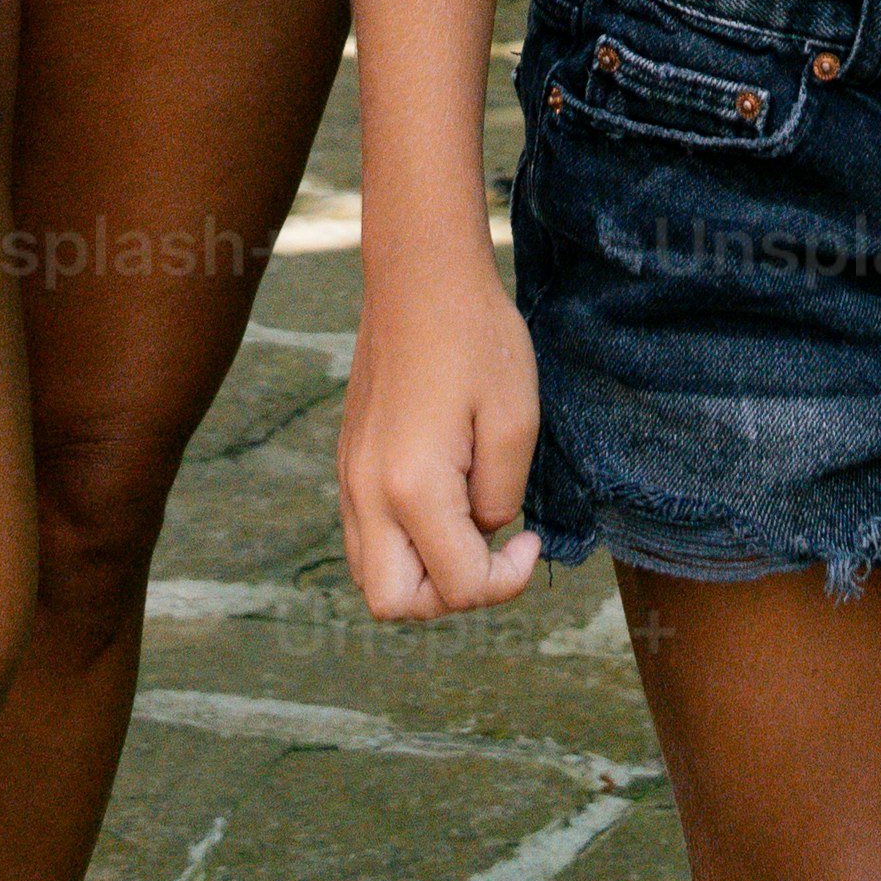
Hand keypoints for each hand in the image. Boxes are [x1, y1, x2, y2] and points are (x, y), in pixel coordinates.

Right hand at [335, 274, 547, 620]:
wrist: (421, 277)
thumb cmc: (477, 339)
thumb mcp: (517, 421)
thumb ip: (502, 497)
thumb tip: (484, 530)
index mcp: (412, 488)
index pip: (456, 587)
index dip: (506, 581)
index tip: (531, 538)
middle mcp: (368, 493)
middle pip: (394, 603)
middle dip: (451, 595)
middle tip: (491, 548)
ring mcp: (350, 478)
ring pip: (371, 577)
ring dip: (423, 574)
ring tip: (468, 528)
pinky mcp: (349, 462)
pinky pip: (365, 537)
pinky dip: (403, 544)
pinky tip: (444, 502)